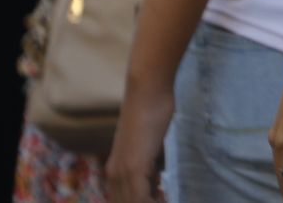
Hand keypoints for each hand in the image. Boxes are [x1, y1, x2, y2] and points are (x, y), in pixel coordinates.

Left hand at [106, 83, 173, 202]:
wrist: (147, 91)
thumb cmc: (151, 110)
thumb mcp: (148, 146)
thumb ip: (148, 165)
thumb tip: (154, 180)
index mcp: (115, 169)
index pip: (122, 200)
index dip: (141, 201)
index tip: (160, 198)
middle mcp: (114, 174)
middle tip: (164, 198)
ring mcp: (122, 171)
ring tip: (168, 199)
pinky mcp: (134, 167)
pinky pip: (141, 199)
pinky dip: (155, 202)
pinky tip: (167, 198)